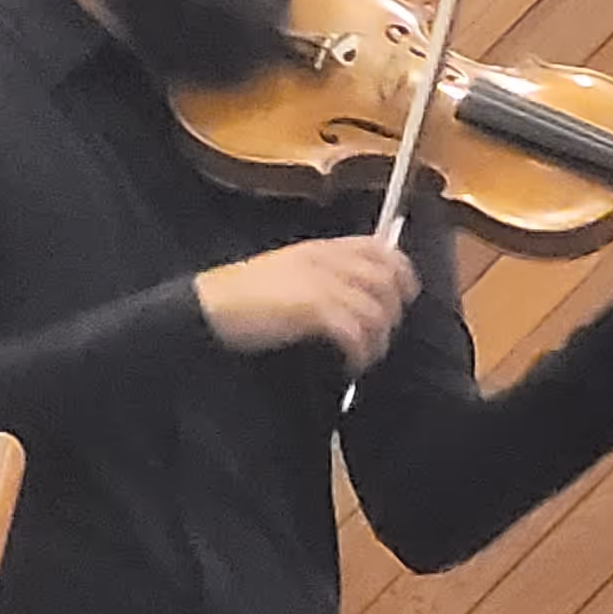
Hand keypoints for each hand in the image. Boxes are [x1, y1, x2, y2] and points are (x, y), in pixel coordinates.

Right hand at [196, 234, 417, 369]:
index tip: (405, 296)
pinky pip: (355, 332)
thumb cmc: (243, 297)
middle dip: (392, 313)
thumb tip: (361, 296)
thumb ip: (324, 276)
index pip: (379, 249)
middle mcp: (325, 261)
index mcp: (320, 249)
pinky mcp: (311, 308)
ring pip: (375, 310)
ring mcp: (319, 282)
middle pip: (385, 281)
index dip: (401, 273)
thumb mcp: (288, 273)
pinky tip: (350, 364)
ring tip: (364, 357)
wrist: (207, 308)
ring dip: (377, 340)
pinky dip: (359, 353)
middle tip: (381, 336)